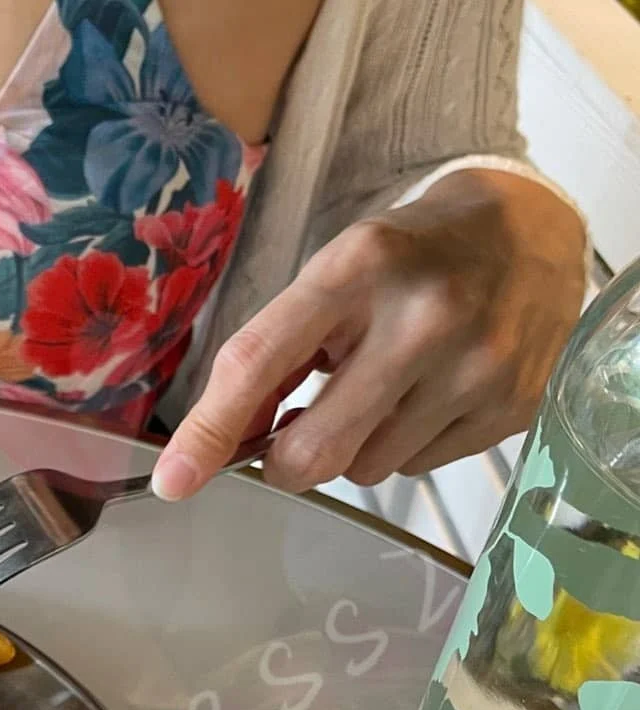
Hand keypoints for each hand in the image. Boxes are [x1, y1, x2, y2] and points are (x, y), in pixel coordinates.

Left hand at [153, 170, 586, 498]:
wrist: (533, 230)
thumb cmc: (411, 255)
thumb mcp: (335, 273)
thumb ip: (276, 353)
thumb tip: (223, 442)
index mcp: (358, 268)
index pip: (260, 363)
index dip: (210, 431)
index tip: (175, 479)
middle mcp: (422, 319)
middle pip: (316, 449)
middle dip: (285, 461)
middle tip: (291, 434)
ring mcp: (476, 369)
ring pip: (367, 469)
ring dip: (352, 447)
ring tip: (380, 388)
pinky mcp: (512, 407)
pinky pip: (419, 468)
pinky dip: (404, 445)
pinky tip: (426, 395)